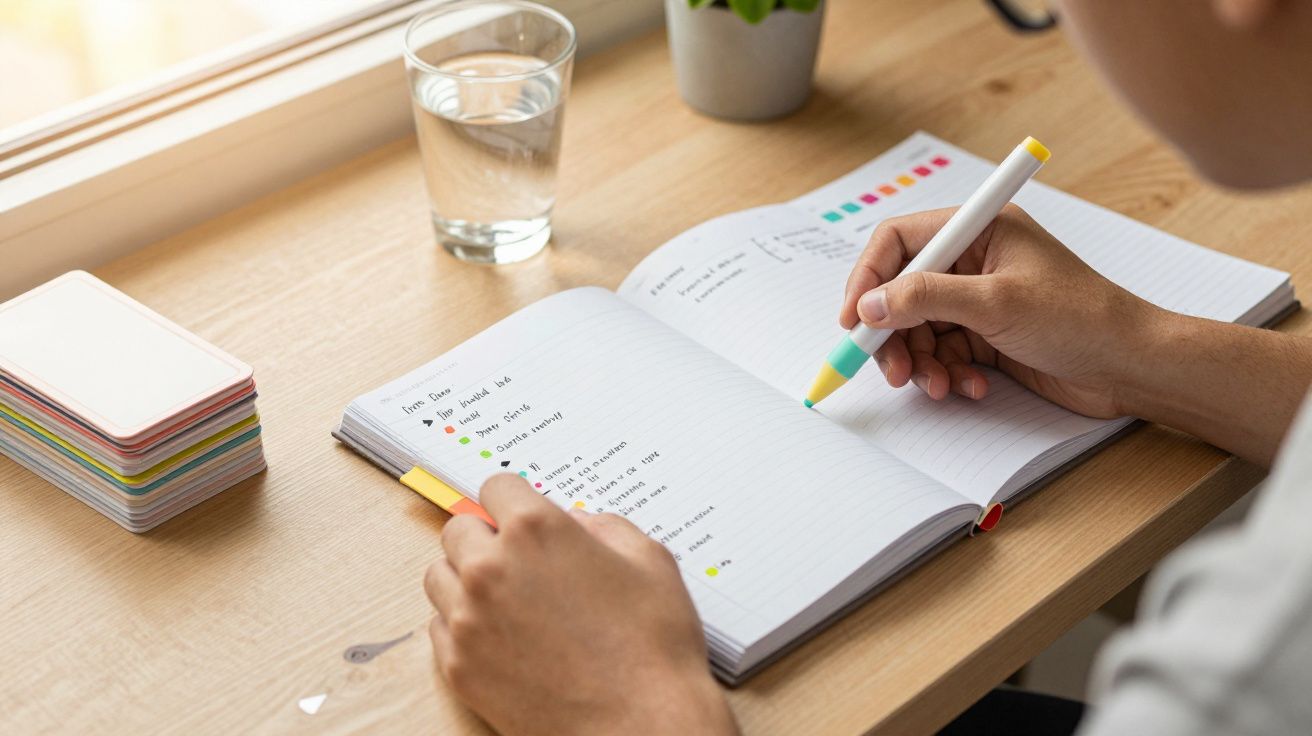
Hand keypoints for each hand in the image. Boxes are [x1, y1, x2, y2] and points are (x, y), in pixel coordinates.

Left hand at [424, 475, 737, 735]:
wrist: (641, 726)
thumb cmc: (652, 647)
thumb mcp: (649, 560)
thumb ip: (603, 526)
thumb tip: (576, 524)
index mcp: (535, 531)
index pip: (496, 487)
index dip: (516, 500)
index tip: (522, 514)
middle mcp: (491, 569)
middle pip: (459, 529)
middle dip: (487, 537)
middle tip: (519, 560)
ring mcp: (468, 620)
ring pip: (440, 576)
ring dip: (467, 578)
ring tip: (508, 599)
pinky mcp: (459, 666)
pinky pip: (441, 628)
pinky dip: (464, 626)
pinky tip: (503, 636)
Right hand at [840, 204, 1163, 418]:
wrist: (1132, 367)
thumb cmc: (1082, 319)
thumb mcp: (996, 303)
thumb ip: (925, 298)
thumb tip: (869, 304)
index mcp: (979, 230)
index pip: (899, 241)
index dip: (869, 278)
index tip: (854, 319)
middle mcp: (974, 260)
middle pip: (901, 292)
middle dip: (893, 334)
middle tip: (892, 369)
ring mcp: (979, 300)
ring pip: (918, 329)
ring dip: (921, 362)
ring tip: (940, 386)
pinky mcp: (987, 336)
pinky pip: (943, 354)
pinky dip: (948, 374)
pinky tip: (973, 387)